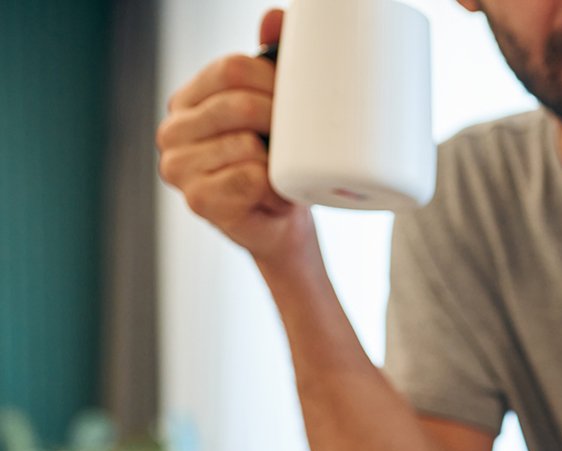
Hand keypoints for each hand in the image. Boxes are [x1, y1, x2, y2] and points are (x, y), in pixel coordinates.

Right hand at [156, 9, 313, 265]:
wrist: (283, 226)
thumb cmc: (279, 166)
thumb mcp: (278, 109)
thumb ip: (272, 60)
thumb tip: (275, 16)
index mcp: (189, 99)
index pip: (231, 68)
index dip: (274, 82)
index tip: (295, 102)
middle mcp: (173, 130)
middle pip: (239, 104)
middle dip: (280, 122)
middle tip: (295, 144)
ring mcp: (178, 166)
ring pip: (247, 144)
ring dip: (277, 163)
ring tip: (276, 175)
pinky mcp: (196, 199)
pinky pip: (249, 178)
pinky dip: (272, 189)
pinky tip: (268, 196)